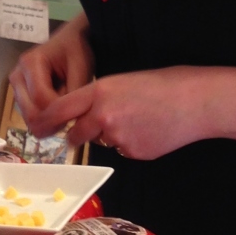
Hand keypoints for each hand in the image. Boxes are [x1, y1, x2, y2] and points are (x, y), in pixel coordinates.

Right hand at [9, 16, 94, 134]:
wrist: (71, 41)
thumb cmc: (76, 51)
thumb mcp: (81, 68)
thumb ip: (74, 94)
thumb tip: (70, 120)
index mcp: (30, 63)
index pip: (41, 98)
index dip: (58, 113)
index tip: (76, 117)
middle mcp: (18, 75)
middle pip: (30, 111)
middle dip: (51, 122)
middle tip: (72, 124)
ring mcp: (17, 85)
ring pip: (28, 116)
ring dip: (48, 121)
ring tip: (66, 115)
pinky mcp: (20, 93)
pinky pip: (30, 114)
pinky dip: (45, 118)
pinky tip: (58, 112)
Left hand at [32, 67, 212, 160]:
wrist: (195, 101)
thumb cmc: (162, 84)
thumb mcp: (122, 81)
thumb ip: (97, 98)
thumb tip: (80, 114)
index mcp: (98, 93)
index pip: (58, 110)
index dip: (46, 120)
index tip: (40, 126)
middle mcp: (103, 116)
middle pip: (74, 134)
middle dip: (78, 133)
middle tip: (93, 125)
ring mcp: (118, 137)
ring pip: (99, 142)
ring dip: (107, 136)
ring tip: (135, 119)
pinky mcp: (132, 153)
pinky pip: (121, 151)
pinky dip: (128, 143)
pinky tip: (147, 130)